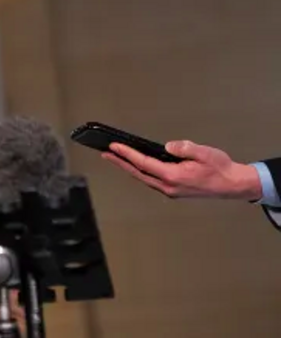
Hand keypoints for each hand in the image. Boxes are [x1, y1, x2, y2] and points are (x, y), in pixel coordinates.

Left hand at [102, 140, 261, 200]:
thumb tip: (167, 146)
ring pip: (143, 178)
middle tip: (105, 153)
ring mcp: (170, 190)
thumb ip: (185, 148)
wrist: (233, 185)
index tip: (113, 147)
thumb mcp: (205, 153)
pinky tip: (136, 166)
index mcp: (173, 176)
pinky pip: (151, 180)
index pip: (143, 163)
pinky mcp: (173, 190)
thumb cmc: (220, 168)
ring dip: (128, 168)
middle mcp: (168, 186)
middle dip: (120, 163)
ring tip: (116, 158)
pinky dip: (140, 172)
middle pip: (138, 173)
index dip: (127, 154)